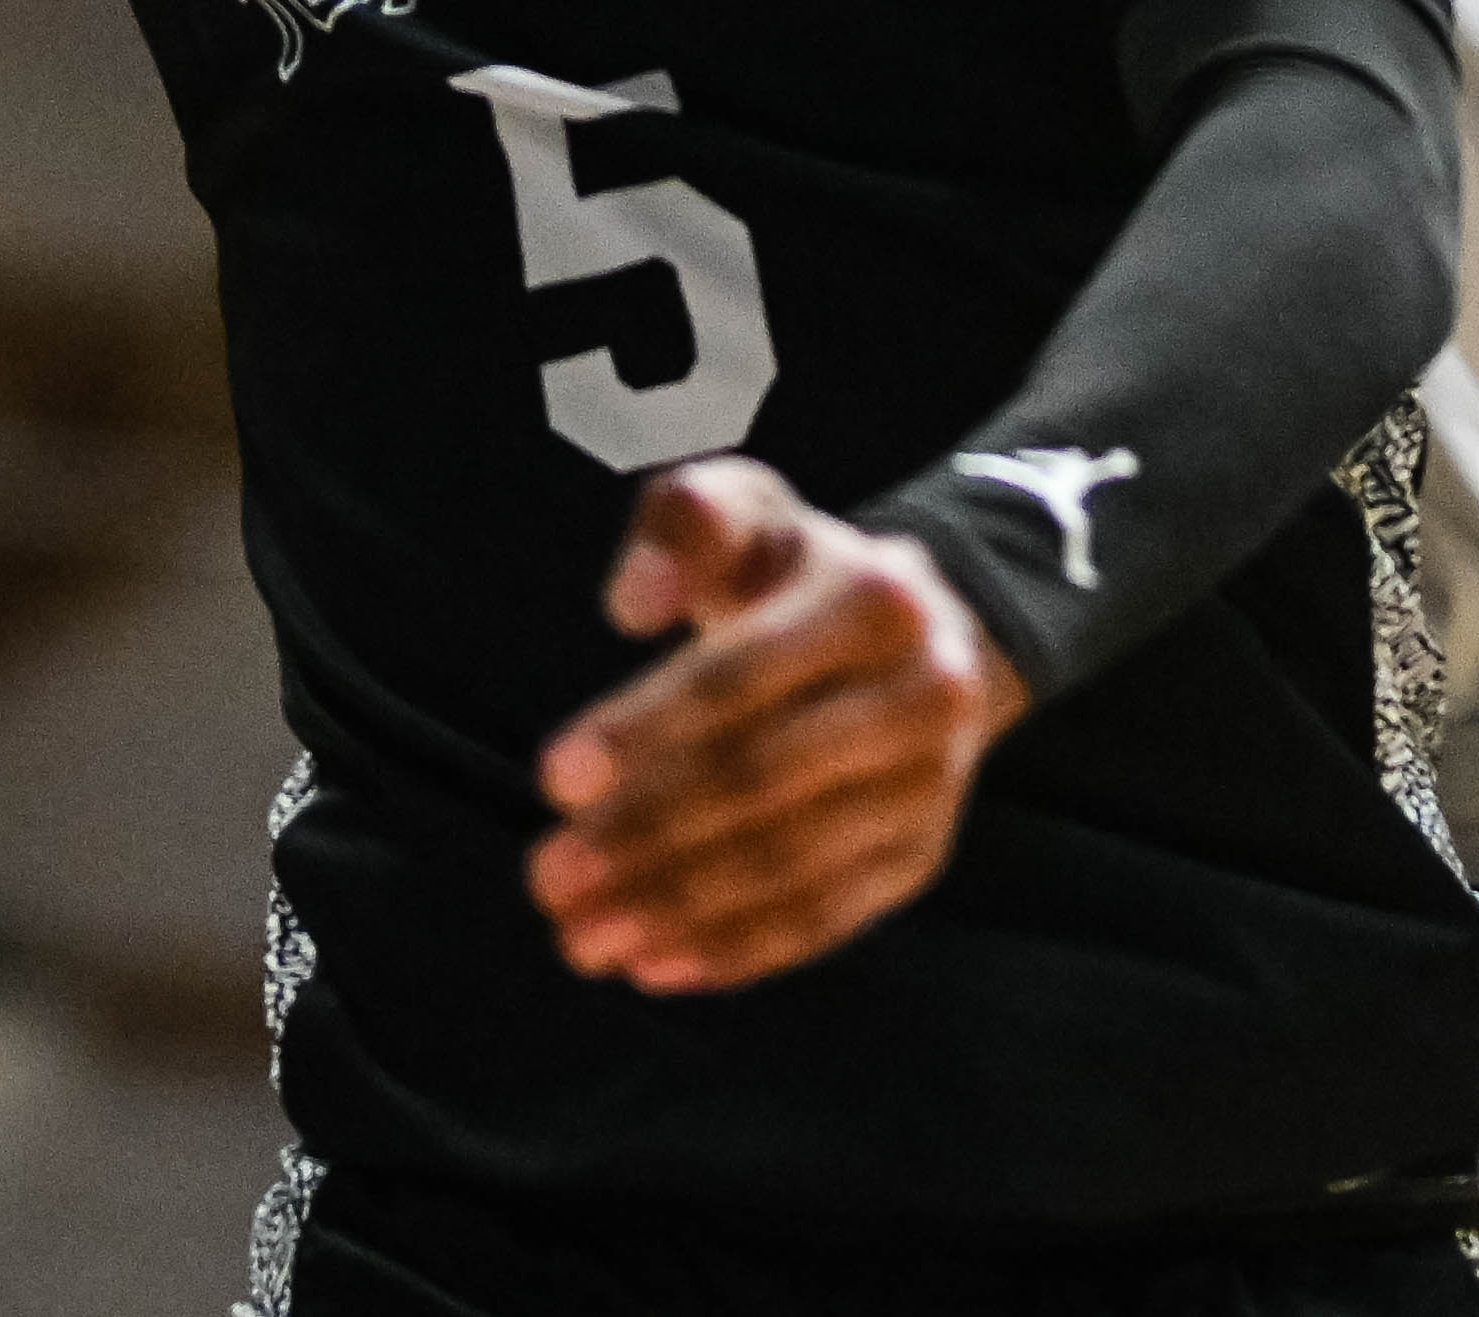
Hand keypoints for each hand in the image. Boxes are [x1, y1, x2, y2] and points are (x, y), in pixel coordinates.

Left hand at [526, 456, 1030, 993]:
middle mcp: (923, 695)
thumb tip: (630, 605)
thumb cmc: (795, 572)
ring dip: (677, 909)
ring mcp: (930, 785)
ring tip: (580, 937)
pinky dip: (739, 950)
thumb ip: (683, 523)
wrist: (931, 632)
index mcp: (874, 600)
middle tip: (546, 879)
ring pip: (792, 862)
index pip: (742, 678)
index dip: (644, 730)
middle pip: (763, 780)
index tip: (552, 778)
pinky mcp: (920, 855)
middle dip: (644, 835)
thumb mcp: (747, 511)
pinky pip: (827, 917)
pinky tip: (656, 966)